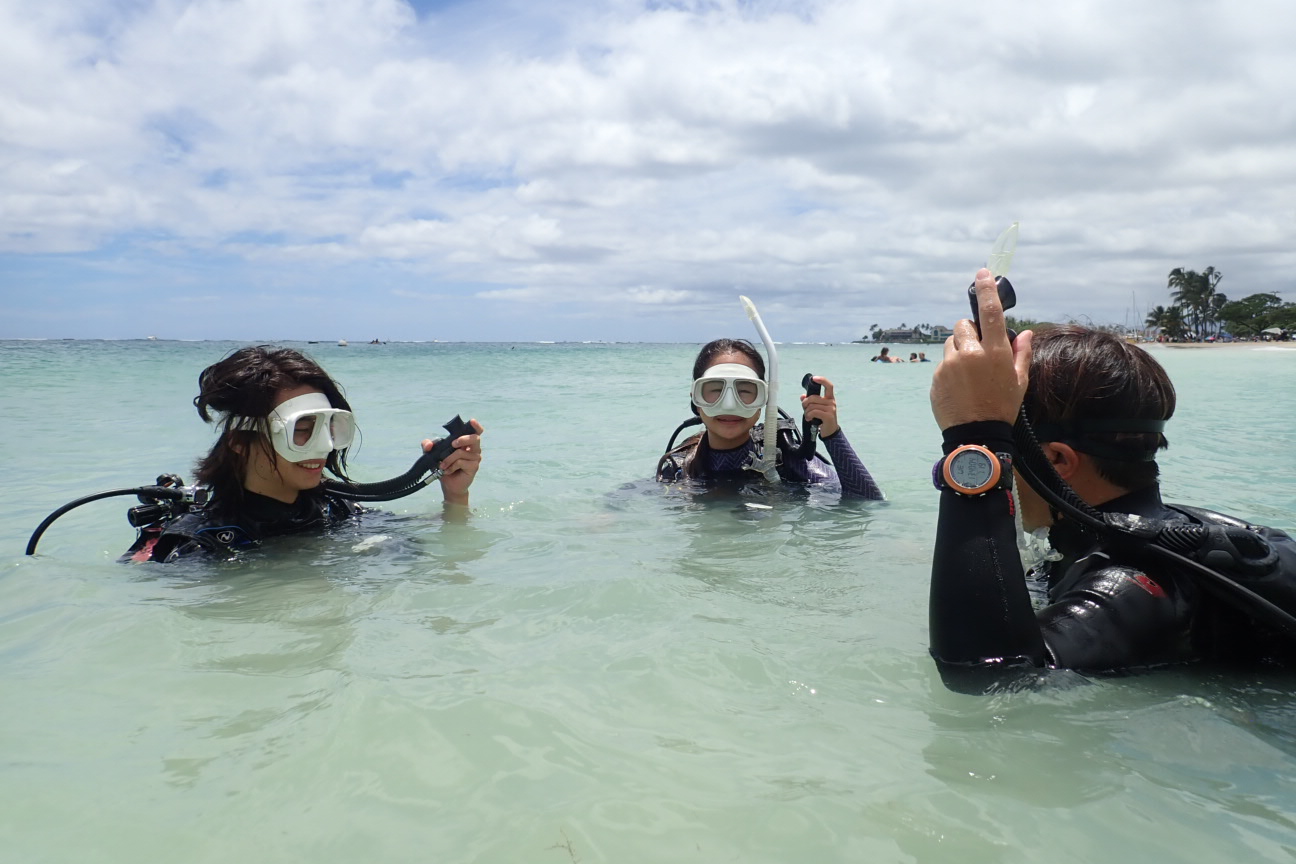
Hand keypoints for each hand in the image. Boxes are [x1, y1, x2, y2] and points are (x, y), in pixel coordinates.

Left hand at [422, 418, 482, 505]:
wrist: (448, 484)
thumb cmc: (444, 466)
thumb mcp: (432, 454)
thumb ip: (428, 446)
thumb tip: (429, 445)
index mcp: (466, 442)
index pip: (476, 431)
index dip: (476, 426)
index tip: (471, 421)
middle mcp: (473, 448)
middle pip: (475, 438)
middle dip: (462, 439)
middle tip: (453, 444)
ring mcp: (475, 458)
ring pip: (461, 452)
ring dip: (448, 459)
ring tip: (443, 465)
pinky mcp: (474, 467)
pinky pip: (461, 462)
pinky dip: (451, 466)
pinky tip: (448, 470)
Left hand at [799, 376, 840, 437]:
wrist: (830, 431)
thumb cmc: (822, 418)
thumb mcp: (816, 408)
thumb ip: (810, 402)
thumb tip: (802, 396)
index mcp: (830, 398)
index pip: (829, 386)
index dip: (822, 380)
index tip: (814, 378)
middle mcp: (831, 402)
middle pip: (813, 397)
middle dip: (805, 403)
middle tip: (804, 409)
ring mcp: (831, 409)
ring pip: (812, 406)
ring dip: (806, 412)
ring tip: (808, 416)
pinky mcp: (828, 416)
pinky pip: (814, 412)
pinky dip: (809, 415)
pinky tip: (809, 419)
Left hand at [930, 269, 1033, 429]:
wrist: (976, 435)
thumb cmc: (1002, 407)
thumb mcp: (1019, 381)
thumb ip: (1020, 353)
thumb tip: (1023, 332)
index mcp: (994, 352)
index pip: (990, 312)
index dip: (986, 290)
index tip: (982, 273)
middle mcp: (969, 354)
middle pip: (963, 325)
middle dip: (970, 332)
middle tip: (978, 351)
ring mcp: (950, 365)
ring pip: (950, 343)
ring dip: (959, 350)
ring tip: (969, 374)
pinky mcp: (936, 377)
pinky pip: (943, 363)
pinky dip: (951, 368)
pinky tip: (960, 387)